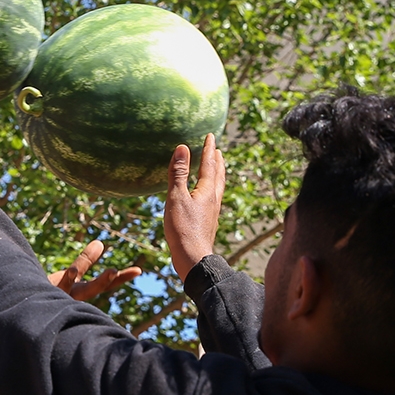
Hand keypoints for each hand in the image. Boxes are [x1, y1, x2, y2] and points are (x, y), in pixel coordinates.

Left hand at [48, 240, 141, 300]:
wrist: (27, 311)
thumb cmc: (50, 292)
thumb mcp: (70, 275)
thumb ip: (85, 261)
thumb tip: (101, 243)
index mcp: (83, 291)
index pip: (106, 285)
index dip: (122, 278)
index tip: (138, 270)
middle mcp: (75, 297)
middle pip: (96, 289)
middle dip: (107, 281)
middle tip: (117, 271)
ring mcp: (62, 297)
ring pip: (81, 291)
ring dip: (95, 283)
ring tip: (110, 271)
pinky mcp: (48, 296)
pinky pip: (60, 288)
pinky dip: (68, 280)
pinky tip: (72, 270)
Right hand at [164, 134, 225, 282]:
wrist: (193, 258)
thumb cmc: (183, 228)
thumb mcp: (176, 197)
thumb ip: (178, 173)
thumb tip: (183, 148)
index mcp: (207, 191)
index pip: (209, 164)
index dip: (209, 149)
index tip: (211, 136)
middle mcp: (213, 199)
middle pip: (218, 175)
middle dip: (217, 161)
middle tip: (217, 150)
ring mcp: (212, 212)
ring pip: (217, 187)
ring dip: (217, 174)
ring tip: (216, 169)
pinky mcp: (208, 221)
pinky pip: (213, 198)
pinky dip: (212, 189)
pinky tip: (206, 196)